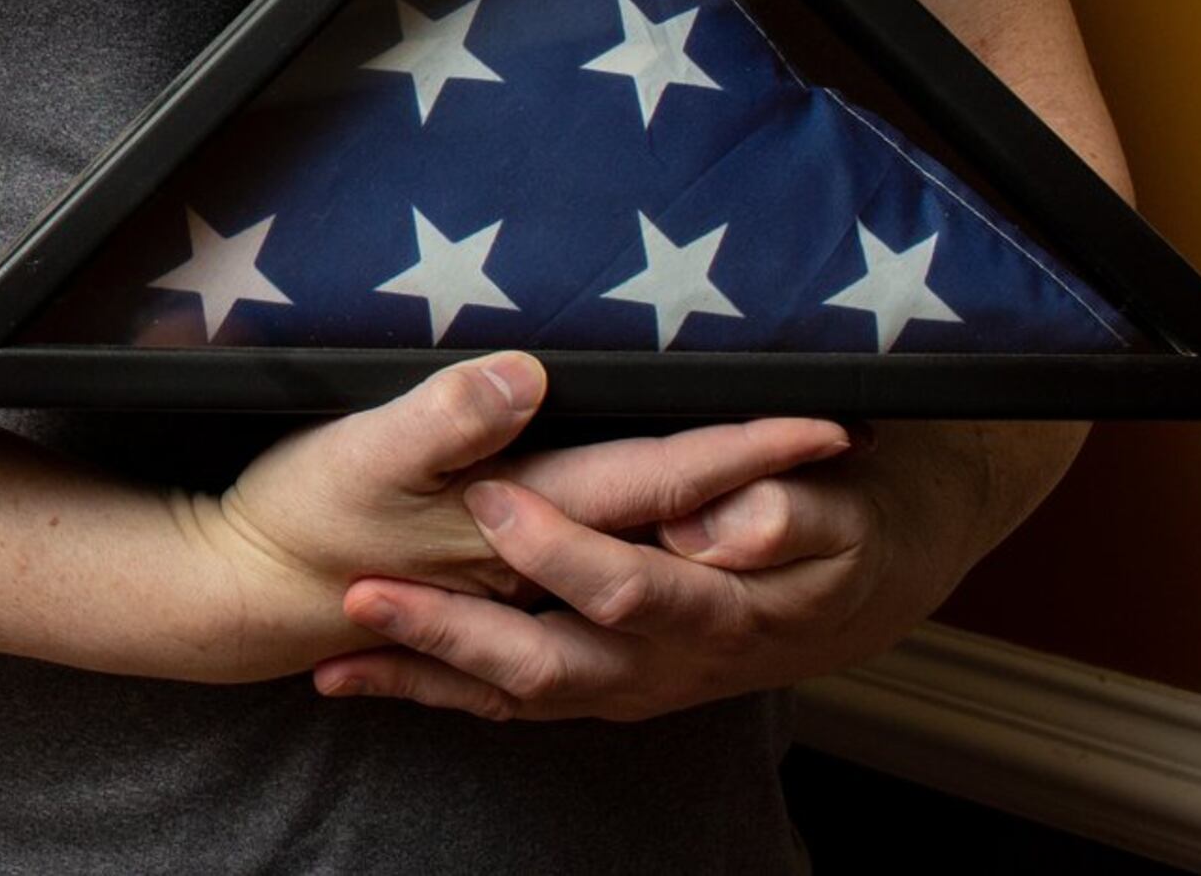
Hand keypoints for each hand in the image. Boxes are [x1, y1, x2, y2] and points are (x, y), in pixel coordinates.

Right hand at [194, 355, 852, 671]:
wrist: (243, 592)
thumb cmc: (300, 516)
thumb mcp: (361, 454)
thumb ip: (447, 416)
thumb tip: (526, 374)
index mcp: (525, 513)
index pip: (661, 478)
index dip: (742, 447)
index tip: (826, 417)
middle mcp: (543, 560)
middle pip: (676, 524)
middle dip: (763, 490)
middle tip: (840, 449)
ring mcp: (523, 584)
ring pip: (646, 563)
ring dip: (717, 535)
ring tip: (785, 496)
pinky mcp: (493, 591)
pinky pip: (598, 589)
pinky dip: (641, 575)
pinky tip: (669, 552)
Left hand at [321, 428, 1003, 720]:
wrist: (859, 591)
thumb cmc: (846, 527)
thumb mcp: (836, 510)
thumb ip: (780, 514)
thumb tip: (724, 521)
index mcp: (713, 603)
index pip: (631, 584)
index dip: (560, 549)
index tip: (490, 501)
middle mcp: (662, 659)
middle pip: (550, 658)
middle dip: (452, 631)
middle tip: (371, 588)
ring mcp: (625, 683)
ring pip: (512, 690)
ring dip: (422, 667)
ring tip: (341, 636)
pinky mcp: (593, 685)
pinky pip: (499, 700)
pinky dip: (422, 688)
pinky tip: (343, 674)